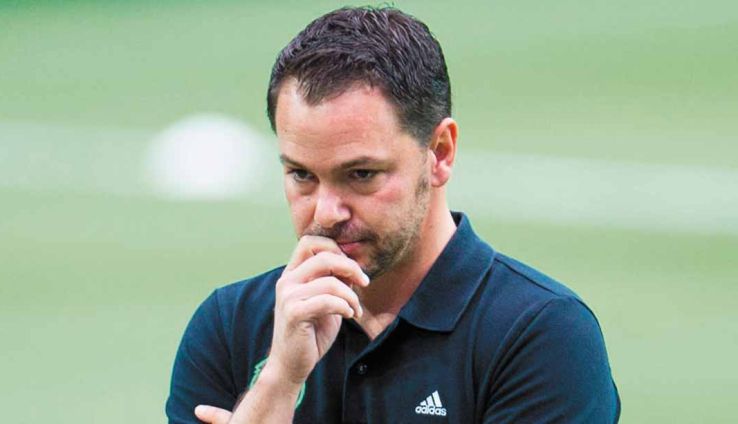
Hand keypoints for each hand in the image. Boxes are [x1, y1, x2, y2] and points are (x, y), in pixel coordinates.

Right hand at [192, 236, 369, 422]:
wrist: (292, 365)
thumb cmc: (311, 333)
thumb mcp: (325, 301)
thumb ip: (333, 281)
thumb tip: (353, 266)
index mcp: (292, 274)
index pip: (310, 242)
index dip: (335, 248)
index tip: (352, 268)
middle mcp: (286, 281)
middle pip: (323, 256)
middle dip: (351, 267)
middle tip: (364, 283)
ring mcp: (287, 296)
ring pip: (330, 282)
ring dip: (352, 296)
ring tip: (356, 309)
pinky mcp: (294, 313)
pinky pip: (328, 301)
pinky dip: (345, 306)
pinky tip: (350, 315)